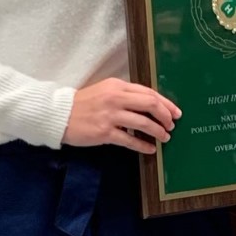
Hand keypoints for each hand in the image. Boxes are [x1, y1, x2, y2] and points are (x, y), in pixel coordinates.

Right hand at [63, 78, 180, 154]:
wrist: (60, 114)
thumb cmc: (84, 103)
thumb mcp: (105, 91)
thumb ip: (125, 95)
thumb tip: (149, 105)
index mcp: (117, 86)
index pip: (148, 92)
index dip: (166, 103)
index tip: (176, 112)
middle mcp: (115, 98)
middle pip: (150, 104)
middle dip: (165, 116)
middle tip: (172, 125)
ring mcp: (110, 115)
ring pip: (143, 123)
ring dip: (158, 131)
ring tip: (165, 138)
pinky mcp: (104, 132)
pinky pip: (130, 140)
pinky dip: (143, 145)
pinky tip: (150, 149)